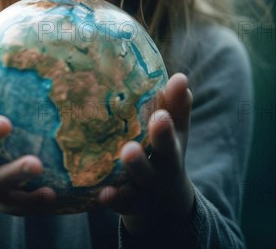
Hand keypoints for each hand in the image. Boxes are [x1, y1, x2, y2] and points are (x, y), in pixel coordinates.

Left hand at [98, 73, 194, 232]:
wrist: (163, 205)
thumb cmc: (164, 153)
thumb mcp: (176, 133)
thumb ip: (177, 106)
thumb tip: (180, 77)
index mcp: (174, 145)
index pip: (179, 124)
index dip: (177, 106)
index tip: (175, 87)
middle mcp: (165, 167)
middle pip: (168, 152)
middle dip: (164, 135)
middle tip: (158, 119)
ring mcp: (148, 187)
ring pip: (143, 177)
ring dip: (137, 166)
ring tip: (128, 151)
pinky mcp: (129, 204)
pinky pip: (121, 203)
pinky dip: (113, 199)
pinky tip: (103, 192)